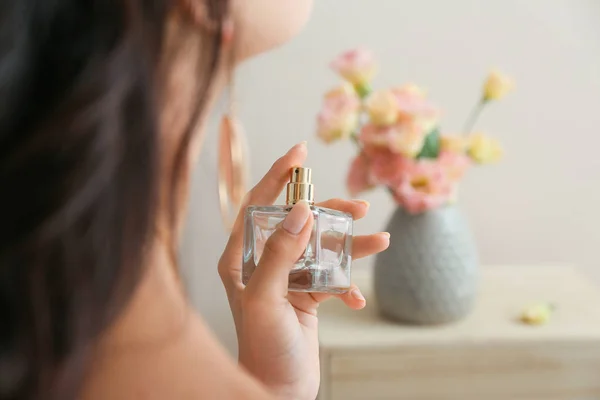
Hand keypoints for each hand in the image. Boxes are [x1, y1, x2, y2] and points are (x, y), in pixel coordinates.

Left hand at [218, 142, 389, 399]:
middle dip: (329, 211)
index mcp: (240, 258)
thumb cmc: (262, 348)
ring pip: (321, 246)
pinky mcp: (307, 294)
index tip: (300, 152)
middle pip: (298, 221)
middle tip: (358, 208)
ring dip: (349, 244)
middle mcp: (262, 262)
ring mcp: (287, 277)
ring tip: (378, 241)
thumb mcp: (265, 298)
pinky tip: (355, 300)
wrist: (279, 389)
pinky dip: (347, 284)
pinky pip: (332, 277)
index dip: (277, 176)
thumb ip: (281, 253)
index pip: (257, 204)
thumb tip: (300, 211)